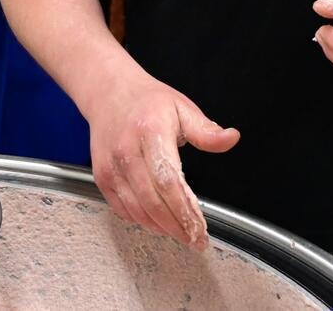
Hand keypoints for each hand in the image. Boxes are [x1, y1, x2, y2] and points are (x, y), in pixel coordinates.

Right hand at [85, 70, 239, 247]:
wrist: (108, 93)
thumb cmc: (148, 102)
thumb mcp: (182, 107)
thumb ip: (205, 130)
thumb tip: (231, 138)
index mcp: (151, 132)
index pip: (169, 180)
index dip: (185, 209)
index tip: (201, 226)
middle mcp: (127, 151)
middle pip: (152, 200)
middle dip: (176, 226)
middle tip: (195, 240)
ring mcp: (111, 166)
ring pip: (136, 208)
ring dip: (160, 227)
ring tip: (180, 235)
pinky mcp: (101, 176)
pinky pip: (121, 208)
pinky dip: (140, 220)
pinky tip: (157, 223)